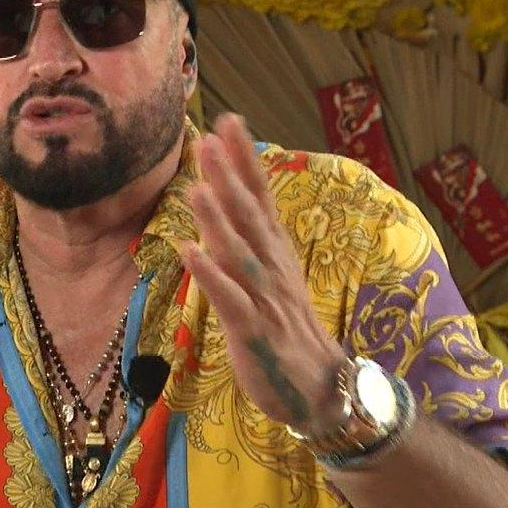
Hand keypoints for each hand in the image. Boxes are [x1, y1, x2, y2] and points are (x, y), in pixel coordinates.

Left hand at [181, 113, 345, 430]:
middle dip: (229, 177)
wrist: (317, 386)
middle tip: (209, 139)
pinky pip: (231, 300)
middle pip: (249, 216)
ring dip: (218, 219)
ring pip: (239, 252)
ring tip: (196, 187)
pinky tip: (189, 251)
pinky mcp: (254, 331)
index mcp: (273, 250)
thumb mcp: (268, 272)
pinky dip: (211, 276)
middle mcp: (271, 265)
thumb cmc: (284, 324)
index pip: (260, 195)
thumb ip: (246, 235)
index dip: (244, 159)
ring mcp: (264, 297)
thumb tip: (220, 197)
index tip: (228, 120)